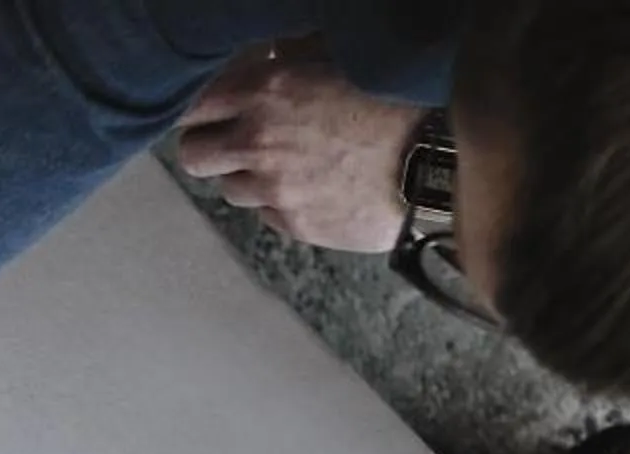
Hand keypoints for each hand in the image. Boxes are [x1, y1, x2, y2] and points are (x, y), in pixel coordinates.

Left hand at [176, 40, 421, 252]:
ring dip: (247, 176)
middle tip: (230, 142)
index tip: (209, 113)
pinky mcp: (292, 222)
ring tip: (286, 162)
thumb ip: (292, 57)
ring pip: (229, 188)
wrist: (437, 160)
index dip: (198, 110)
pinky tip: (312, 185)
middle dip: (207, 148)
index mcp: (265, 91)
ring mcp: (273, 188)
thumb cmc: (394, 99)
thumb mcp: (339, 56)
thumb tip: (266, 55)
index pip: (192, 105)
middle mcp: (258, 142)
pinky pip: (265, 213)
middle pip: (193, 156)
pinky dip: (278, 201)